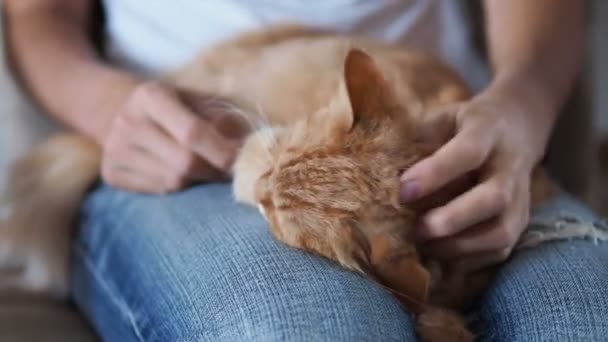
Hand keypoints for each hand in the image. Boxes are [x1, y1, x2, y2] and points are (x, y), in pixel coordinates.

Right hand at [101, 81, 244, 192]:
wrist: (123, 111)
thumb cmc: (176, 106)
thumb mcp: (198, 99)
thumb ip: (222, 119)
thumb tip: (247, 145)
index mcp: (150, 96)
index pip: (192, 132)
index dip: (221, 152)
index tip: (242, 162)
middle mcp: (127, 121)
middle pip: (184, 163)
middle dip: (213, 171)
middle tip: (231, 172)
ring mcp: (114, 150)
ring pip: (172, 182)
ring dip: (198, 181)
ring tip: (206, 170)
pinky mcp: (111, 173)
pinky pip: (158, 192)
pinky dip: (178, 188)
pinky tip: (181, 174)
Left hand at [400, 78, 555, 271]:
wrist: (518, 127)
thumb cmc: (465, 124)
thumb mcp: (443, 117)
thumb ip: (418, 139)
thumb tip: (378, 169)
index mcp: (487, 131)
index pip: (467, 152)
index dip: (436, 173)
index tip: (403, 191)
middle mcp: (510, 167)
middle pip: (493, 199)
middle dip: (451, 220)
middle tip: (416, 230)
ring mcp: (521, 198)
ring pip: (500, 233)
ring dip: (458, 247)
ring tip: (423, 247)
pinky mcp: (520, 222)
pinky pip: (499, 251)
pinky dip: (467, 260)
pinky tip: (439, 256)